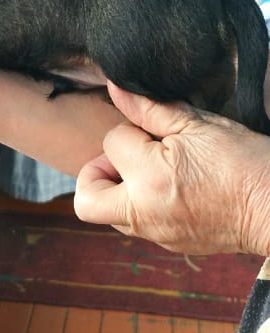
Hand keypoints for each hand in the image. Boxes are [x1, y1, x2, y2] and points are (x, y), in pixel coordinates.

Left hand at [75, 82, 269, 255]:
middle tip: (126, 158)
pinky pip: (139, 226)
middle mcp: (144, 213)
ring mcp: (157, 234)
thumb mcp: (200, 125)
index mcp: (149, 178)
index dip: (133, 128)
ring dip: (119, 190)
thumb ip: (150, 109)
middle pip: (86, 200)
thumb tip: (116, 88)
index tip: (160, 131)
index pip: (112, 142)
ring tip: (152, 170)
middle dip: (96, 173)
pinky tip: (171, 187)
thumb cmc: (245, 163)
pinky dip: (142, 204)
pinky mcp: (172, 244)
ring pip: (111, 216)